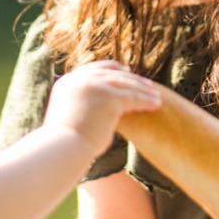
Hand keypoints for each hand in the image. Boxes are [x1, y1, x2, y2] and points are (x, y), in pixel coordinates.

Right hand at [44, 61, 162, 152]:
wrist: (61, 149)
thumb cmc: (64, 143)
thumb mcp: (68, 117)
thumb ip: (79, 107)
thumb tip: (90, 111)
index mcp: (67, 82)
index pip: (94, 69)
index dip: (112, 69)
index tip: (125, 71)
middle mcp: (80, 80)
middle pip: (111, 74)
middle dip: (131, 79)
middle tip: (147, 83)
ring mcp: (94, 86)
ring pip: (124, 84)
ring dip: (142, 90)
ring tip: (156, 96)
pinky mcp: (109, 97)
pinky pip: (132, 97)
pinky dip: (146, 101)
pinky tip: (156, 104)